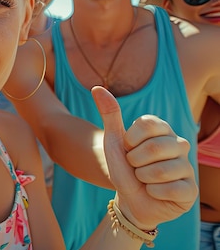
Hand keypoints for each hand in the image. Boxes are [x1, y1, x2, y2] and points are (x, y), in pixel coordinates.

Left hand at [94, 86, 197, 229]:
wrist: (129, 198)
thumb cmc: (123, 166)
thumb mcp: (114, 140)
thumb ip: (109, 113)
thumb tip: (97, 88)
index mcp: (163, 130)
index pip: (147, 124)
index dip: (130, 140)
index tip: (128, 148)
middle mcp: (179, 145)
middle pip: (155, 147)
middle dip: (134, 161)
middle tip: (135, 166)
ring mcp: (187, 167)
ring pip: (161, 170)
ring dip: (143, 178)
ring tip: (144, 179)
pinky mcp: (190, 190)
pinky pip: (171, 189)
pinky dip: (153, 192)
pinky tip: (154, 192)